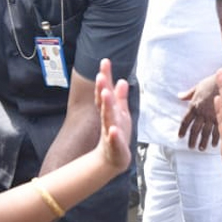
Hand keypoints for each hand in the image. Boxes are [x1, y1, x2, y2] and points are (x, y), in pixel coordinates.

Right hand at [94, 58, 131, 172]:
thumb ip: (120, 97)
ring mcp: (110, 132)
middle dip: (102, 89)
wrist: (113, 159)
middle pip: (104, 102)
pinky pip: (114, 140)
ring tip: (105, 93)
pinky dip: (114, 135)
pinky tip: (114, 129)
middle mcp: (108, 119)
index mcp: (110, 110)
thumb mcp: (121, 113)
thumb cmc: (117, 133)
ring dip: (106, 106)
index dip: (105, 77)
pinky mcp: (115, 146)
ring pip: (108, 118)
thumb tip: (122, 80)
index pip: (106, 91)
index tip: (105, 62)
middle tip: (100, 76)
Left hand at [177, 73, 220, 149]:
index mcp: (194, 105)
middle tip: (190, 147)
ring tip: (201, 149)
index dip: (182, 130)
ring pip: (205, 132)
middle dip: (192, 139)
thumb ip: (188, 94)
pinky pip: (217, 130)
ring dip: (202, 142)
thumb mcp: (197, 87)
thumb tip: (179, 96)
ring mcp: (212, 116)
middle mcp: (202, 113)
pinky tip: (213, 145)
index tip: (180, 136)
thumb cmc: (211, 82)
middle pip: (195, 129)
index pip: (185, 121)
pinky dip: (215, 138)